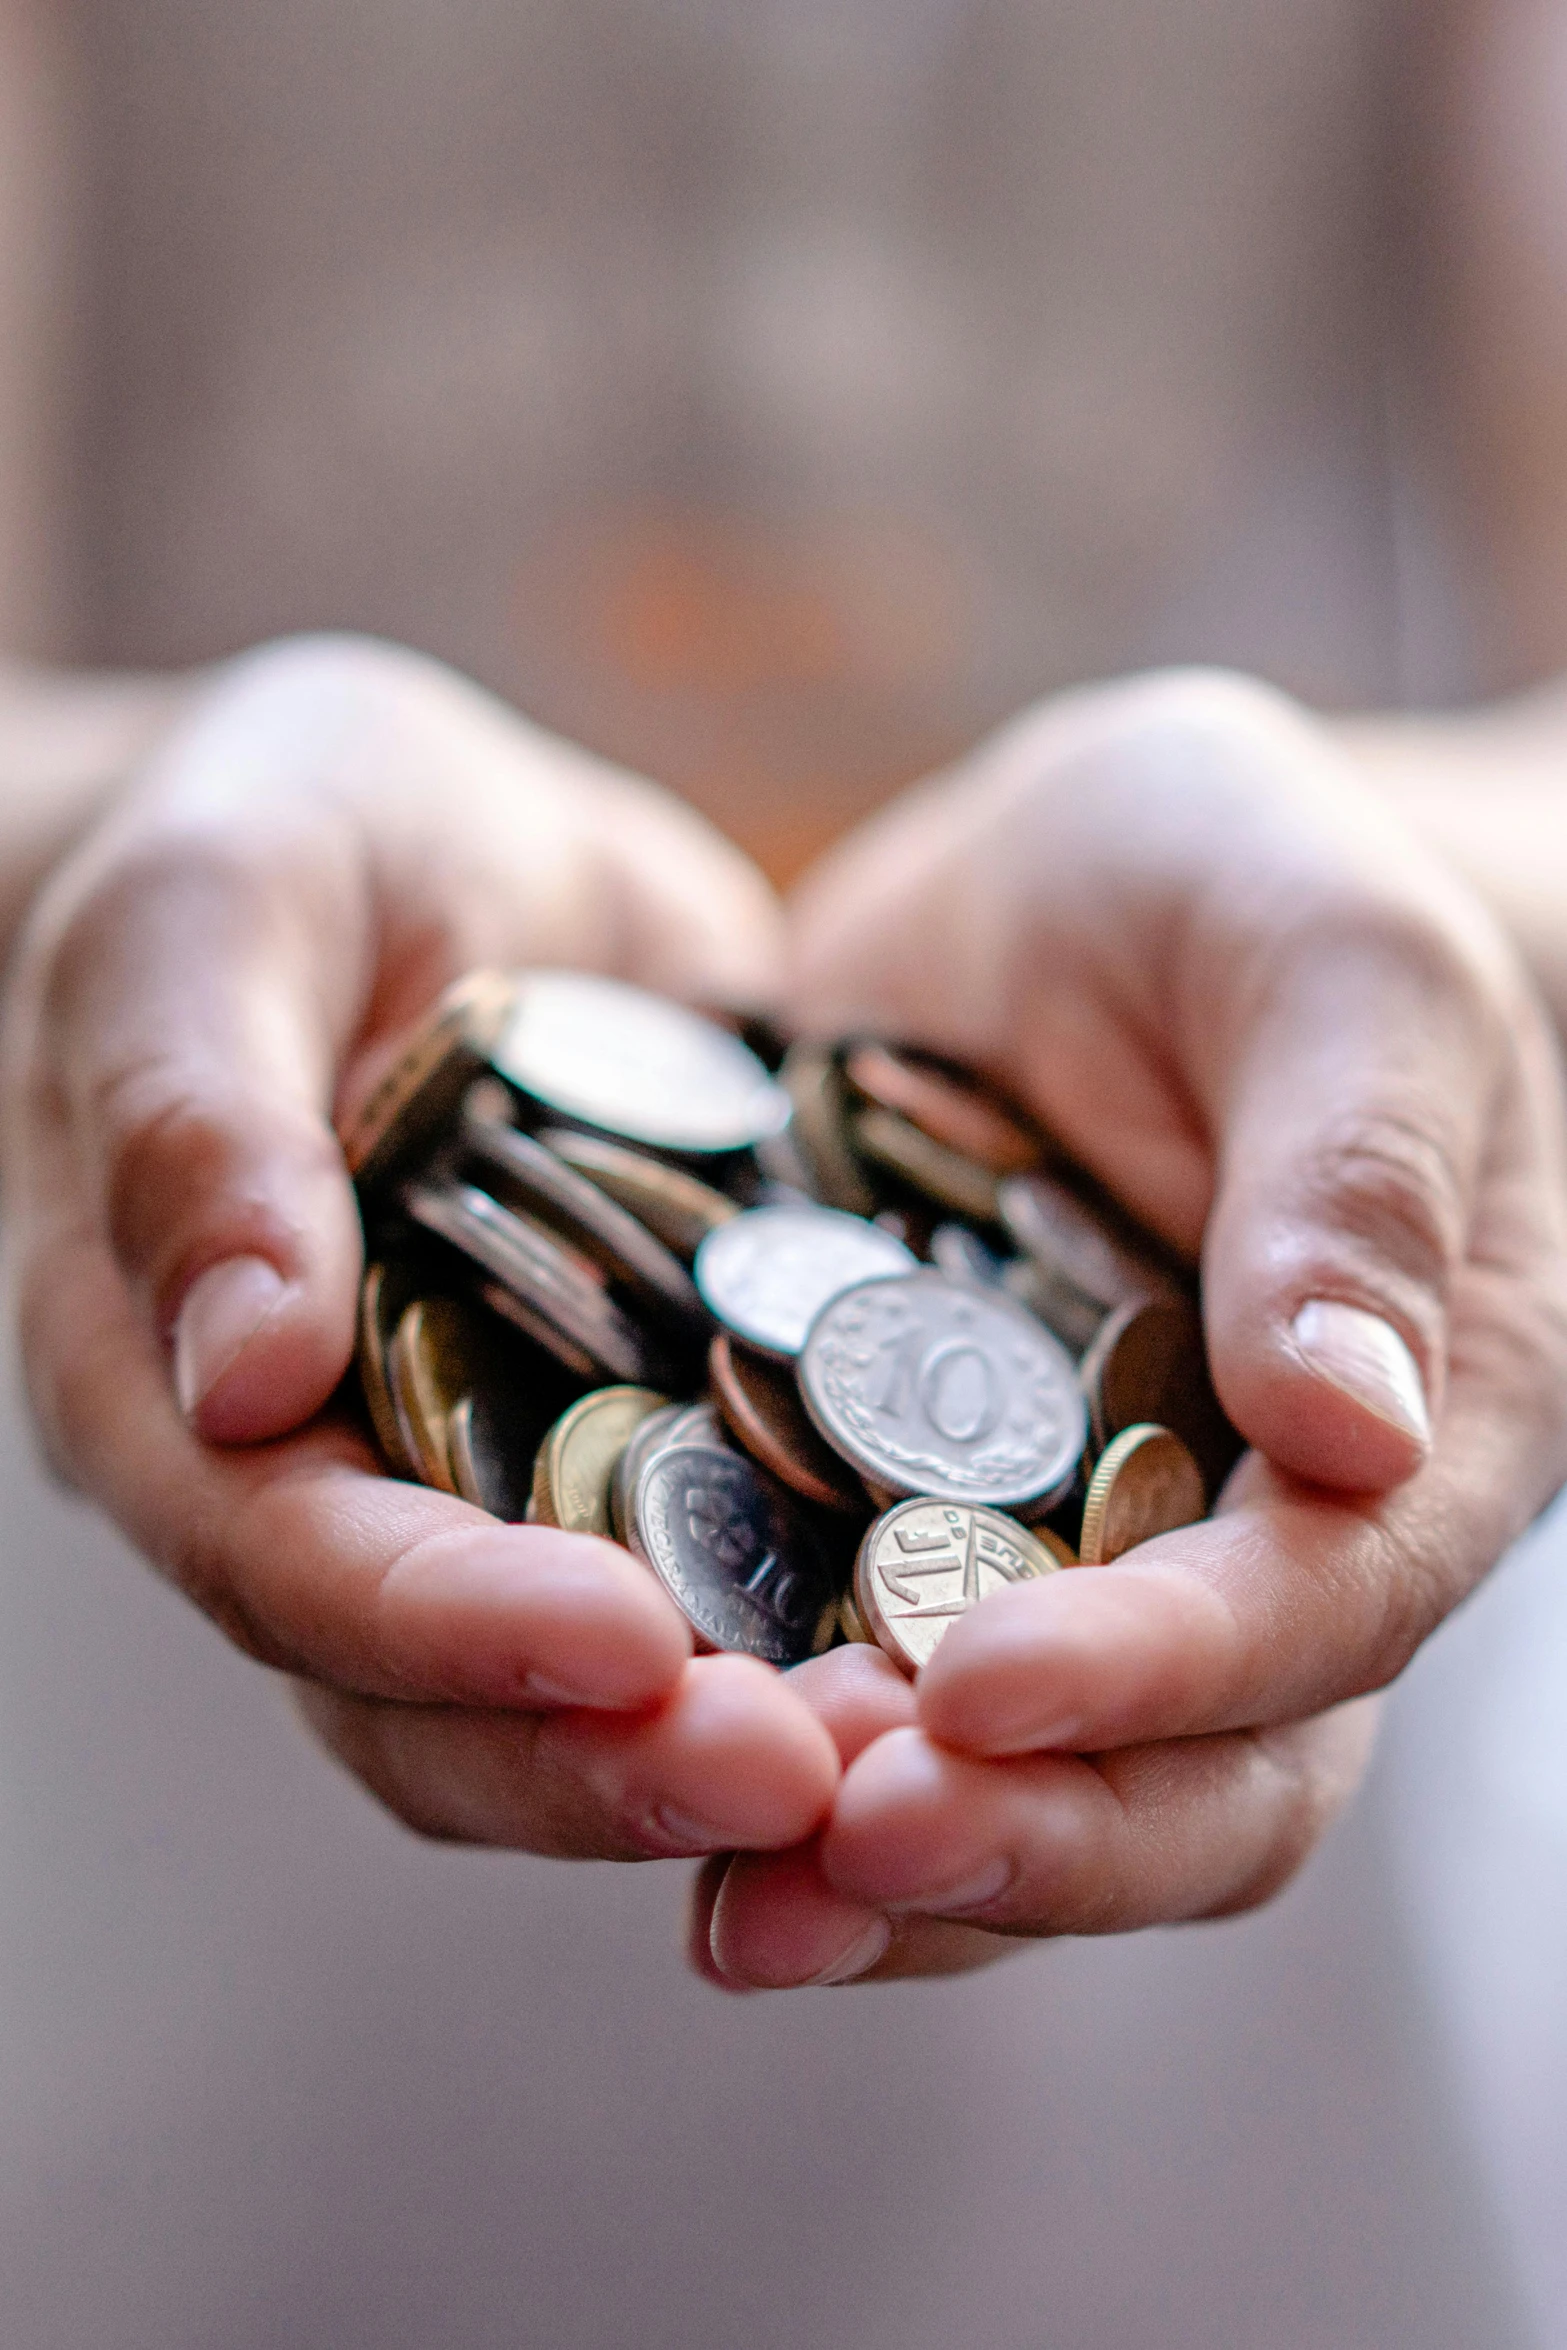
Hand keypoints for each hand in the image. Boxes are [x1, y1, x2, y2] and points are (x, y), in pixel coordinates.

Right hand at [1, 634, 838, 1860]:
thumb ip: (196, 1108)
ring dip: (750, 1737)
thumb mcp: (214, 907)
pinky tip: (994, 1627)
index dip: (438, 1626)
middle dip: (618, 1756)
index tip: (618, 1645)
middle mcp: (347, 1480)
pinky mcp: (672, 1428)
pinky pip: (753, 1564)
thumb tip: (241, 1362)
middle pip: (449, 1699)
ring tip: (928, 1750)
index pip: (285, 1561)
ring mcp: (513, 1473)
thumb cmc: (282, 835)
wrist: (440, 834)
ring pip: (603, 1689)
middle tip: (816, 1771)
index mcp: (185, 1385)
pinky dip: (847, 1620)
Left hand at [698, 667, 1566, 1986]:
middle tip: (830, 1837)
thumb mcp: (1333, 958)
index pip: (1322, 1611)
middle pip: (1185, 1785)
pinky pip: (851, 1687)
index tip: (982, 1687)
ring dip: (879, 1866)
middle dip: (1019, 1837)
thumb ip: (1356, 1171)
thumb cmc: (1262, 885)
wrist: (1095, 883)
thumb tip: (1356, 1429)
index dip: (1165, 1675)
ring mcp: (1066, 1555)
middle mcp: (1244, 1544)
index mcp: (1406, 1432)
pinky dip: (767, 1756)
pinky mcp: (891, 1517)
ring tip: (725, 1893)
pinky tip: (622, 1767)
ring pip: (1019, 1792)